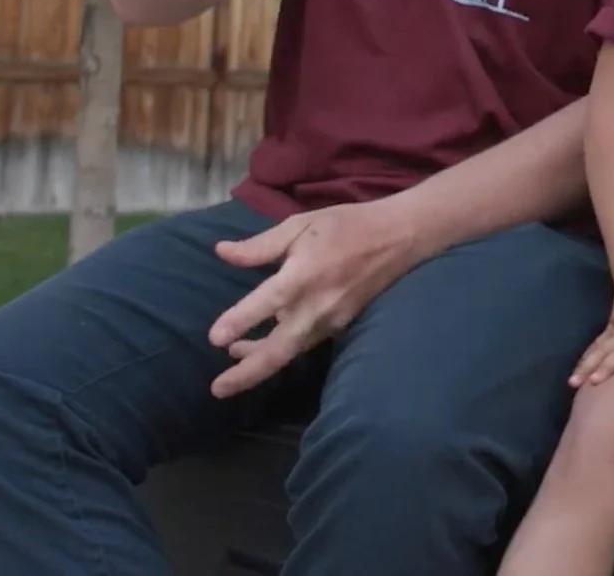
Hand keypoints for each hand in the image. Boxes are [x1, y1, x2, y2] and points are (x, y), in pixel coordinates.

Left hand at [205, 199, 421, 398]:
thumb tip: (222, 252)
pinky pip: (305, 342)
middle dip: (247, 373)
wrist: (399, 237)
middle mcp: (317, 305)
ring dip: (259, 361)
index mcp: (304, 274)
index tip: (214, 339)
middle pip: (280, 349)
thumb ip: (261, 245)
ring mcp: (331, 319)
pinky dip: (282, 347)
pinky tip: (263, 344)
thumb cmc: (346, 225)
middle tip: (217, 390)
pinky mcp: (340, 325)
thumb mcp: (301, 223)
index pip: (268, 303)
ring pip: (291, 350)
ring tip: (233, 358)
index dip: (240, 322)